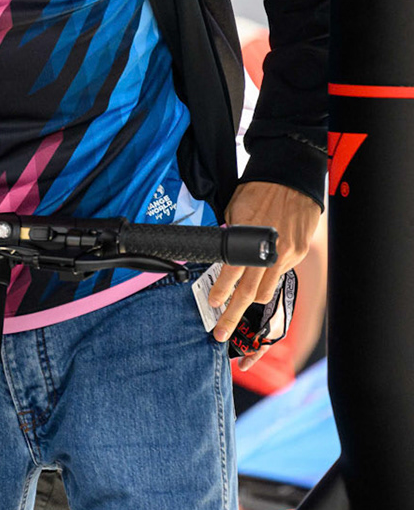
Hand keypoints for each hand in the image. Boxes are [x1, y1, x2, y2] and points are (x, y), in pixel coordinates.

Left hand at [210, 180, 319, 346]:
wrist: (290, 179)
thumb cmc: (258, 190)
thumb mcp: (233, 210)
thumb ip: (229, 236)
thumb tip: (222, 254)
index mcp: (249, 238)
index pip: (231, 273)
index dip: (221, 292)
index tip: (212, 304)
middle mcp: (269, 251)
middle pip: (250, 293)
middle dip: (233, 314)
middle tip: (220, 330)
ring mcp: (286, 254)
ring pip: (267, 289)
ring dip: (251, 302)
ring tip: (236, 311)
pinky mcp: (297, 253)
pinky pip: (279, 274)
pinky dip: (266, 280)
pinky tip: (257, 282)